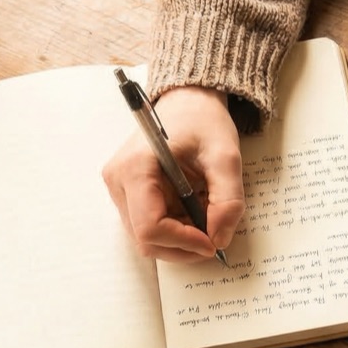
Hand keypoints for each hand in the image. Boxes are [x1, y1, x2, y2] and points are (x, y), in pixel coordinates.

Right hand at [103, 85, 244, 262]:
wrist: (188, 102)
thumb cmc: (203, 122)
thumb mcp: (226, 157)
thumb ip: (228, 200)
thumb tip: (220, 239)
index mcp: (136, 167)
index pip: (150, 227)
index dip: (183, 243)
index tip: (213, 242)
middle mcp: (118, 180)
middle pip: (146, 239)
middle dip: (183, 245)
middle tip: (215, 235)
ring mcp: (119, 188)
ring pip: (147, 237)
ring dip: (180, 238)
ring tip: (205, 214)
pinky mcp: (127, 193)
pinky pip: (150, 225)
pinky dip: (175, 228)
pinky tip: (193, 208)